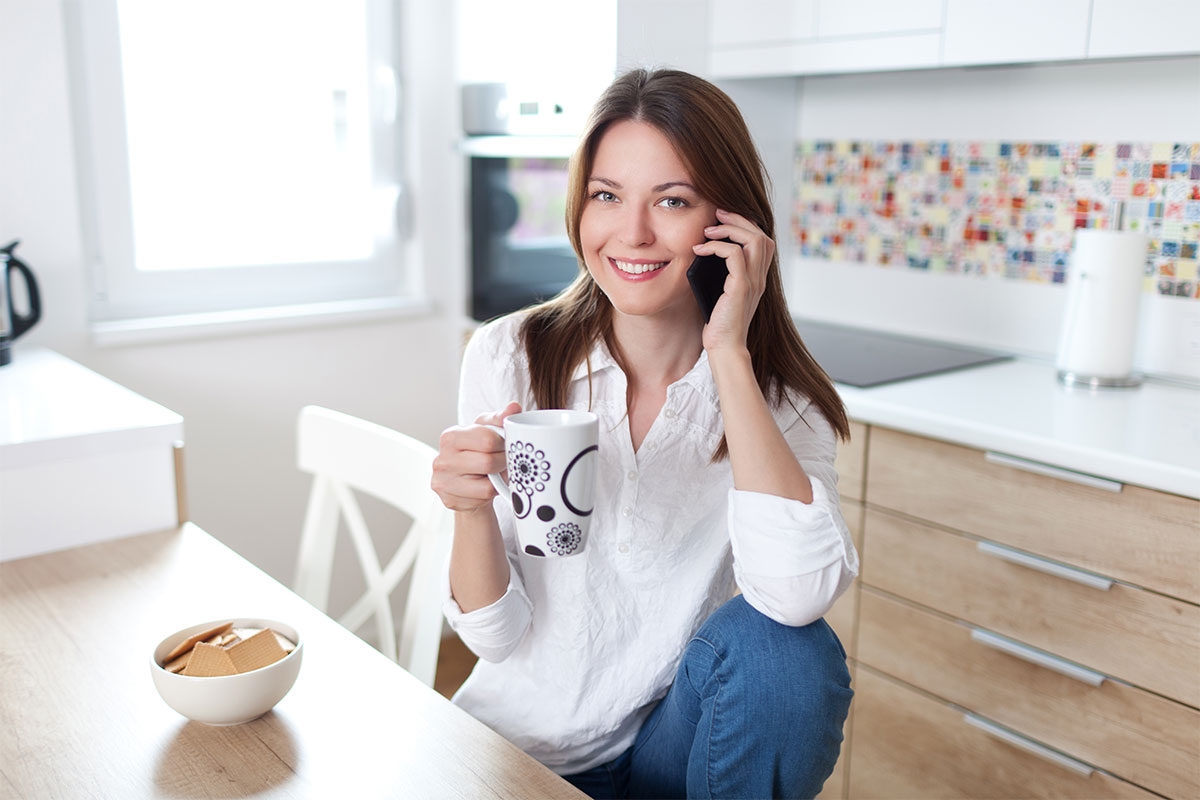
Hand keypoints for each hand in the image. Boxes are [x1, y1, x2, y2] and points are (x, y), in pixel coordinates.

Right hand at [431, 401, 521, 513]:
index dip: (503, 444)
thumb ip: (500, 418)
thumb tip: (514, 407)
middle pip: (488, 463)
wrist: (464, 481)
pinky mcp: (449, 500)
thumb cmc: (476, 451)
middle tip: (505, 462)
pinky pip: (482, 499)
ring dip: (498, 480)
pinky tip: (487, 486)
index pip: (487, 439)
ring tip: (496, 474)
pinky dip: (491, 494)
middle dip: (503, 463)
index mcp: (450, 436)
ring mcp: (443, 482)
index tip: (506, 446)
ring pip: (487, 485)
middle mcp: (442, 459)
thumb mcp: (487, 430)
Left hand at [692, 208, 773, 355]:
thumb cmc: (719, 324)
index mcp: (757, 278)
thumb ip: (721, 274)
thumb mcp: (720, 293)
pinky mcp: (741, 288)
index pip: (763, 241)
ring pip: (754, 240)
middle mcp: (759, 278)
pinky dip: (717, 246)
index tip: (723, 221)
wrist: (724, 347)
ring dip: (730, 229)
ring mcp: (753, 282)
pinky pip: (735, 255)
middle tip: (716, 215)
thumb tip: (703, 252)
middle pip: (762, 235)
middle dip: (739, 220)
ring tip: (708, 230)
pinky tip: (700, 249)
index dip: (746, 225)